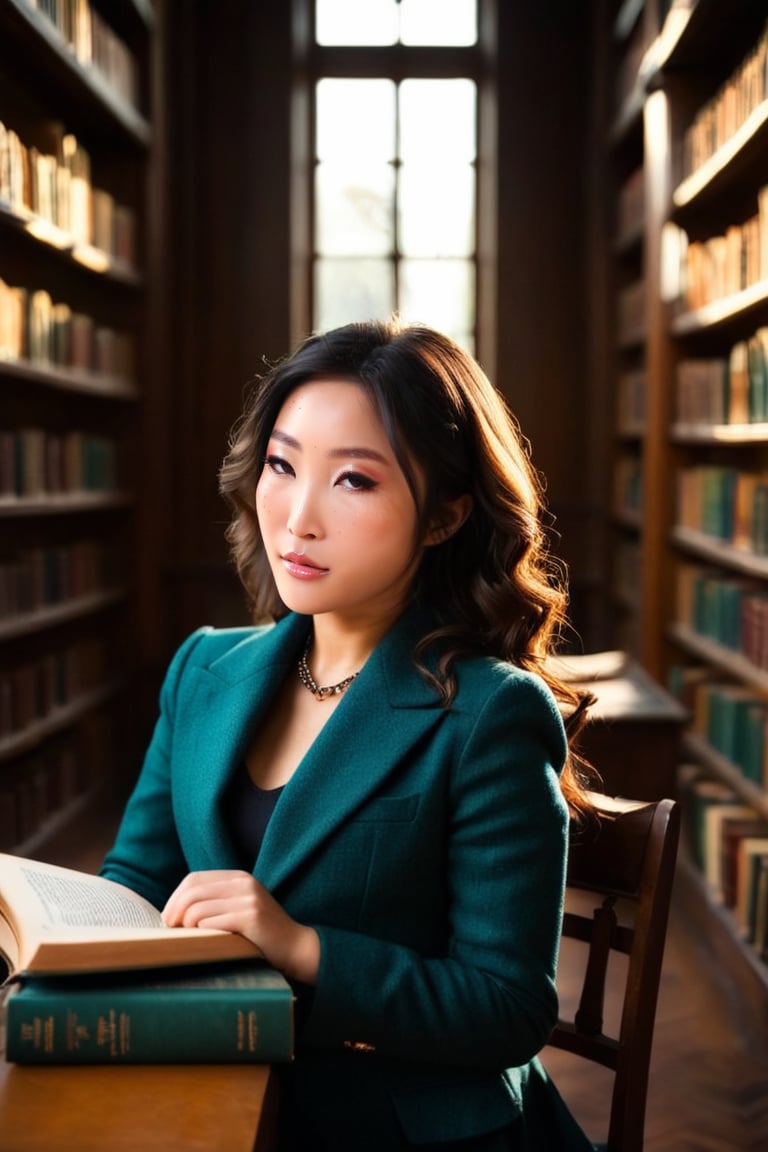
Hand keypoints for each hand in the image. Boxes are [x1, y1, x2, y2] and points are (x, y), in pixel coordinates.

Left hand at [161, 869, 319, 984]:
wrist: (295, 946)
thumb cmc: (261, 933)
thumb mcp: (239, 907)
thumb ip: (215, 900)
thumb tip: (174, 909)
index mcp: (238, 877)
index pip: (194, 879)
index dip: (175, 898)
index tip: (168, 917)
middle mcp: (243, 882)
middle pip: (192, 891)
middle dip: (174, 912)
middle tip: (170, 930)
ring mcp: (248, 898)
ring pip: (198, 908)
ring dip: (187, 926)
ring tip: (191, 938)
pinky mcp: (250, 916)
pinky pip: (211, 922)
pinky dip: (203, 933)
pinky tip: (209, 941)